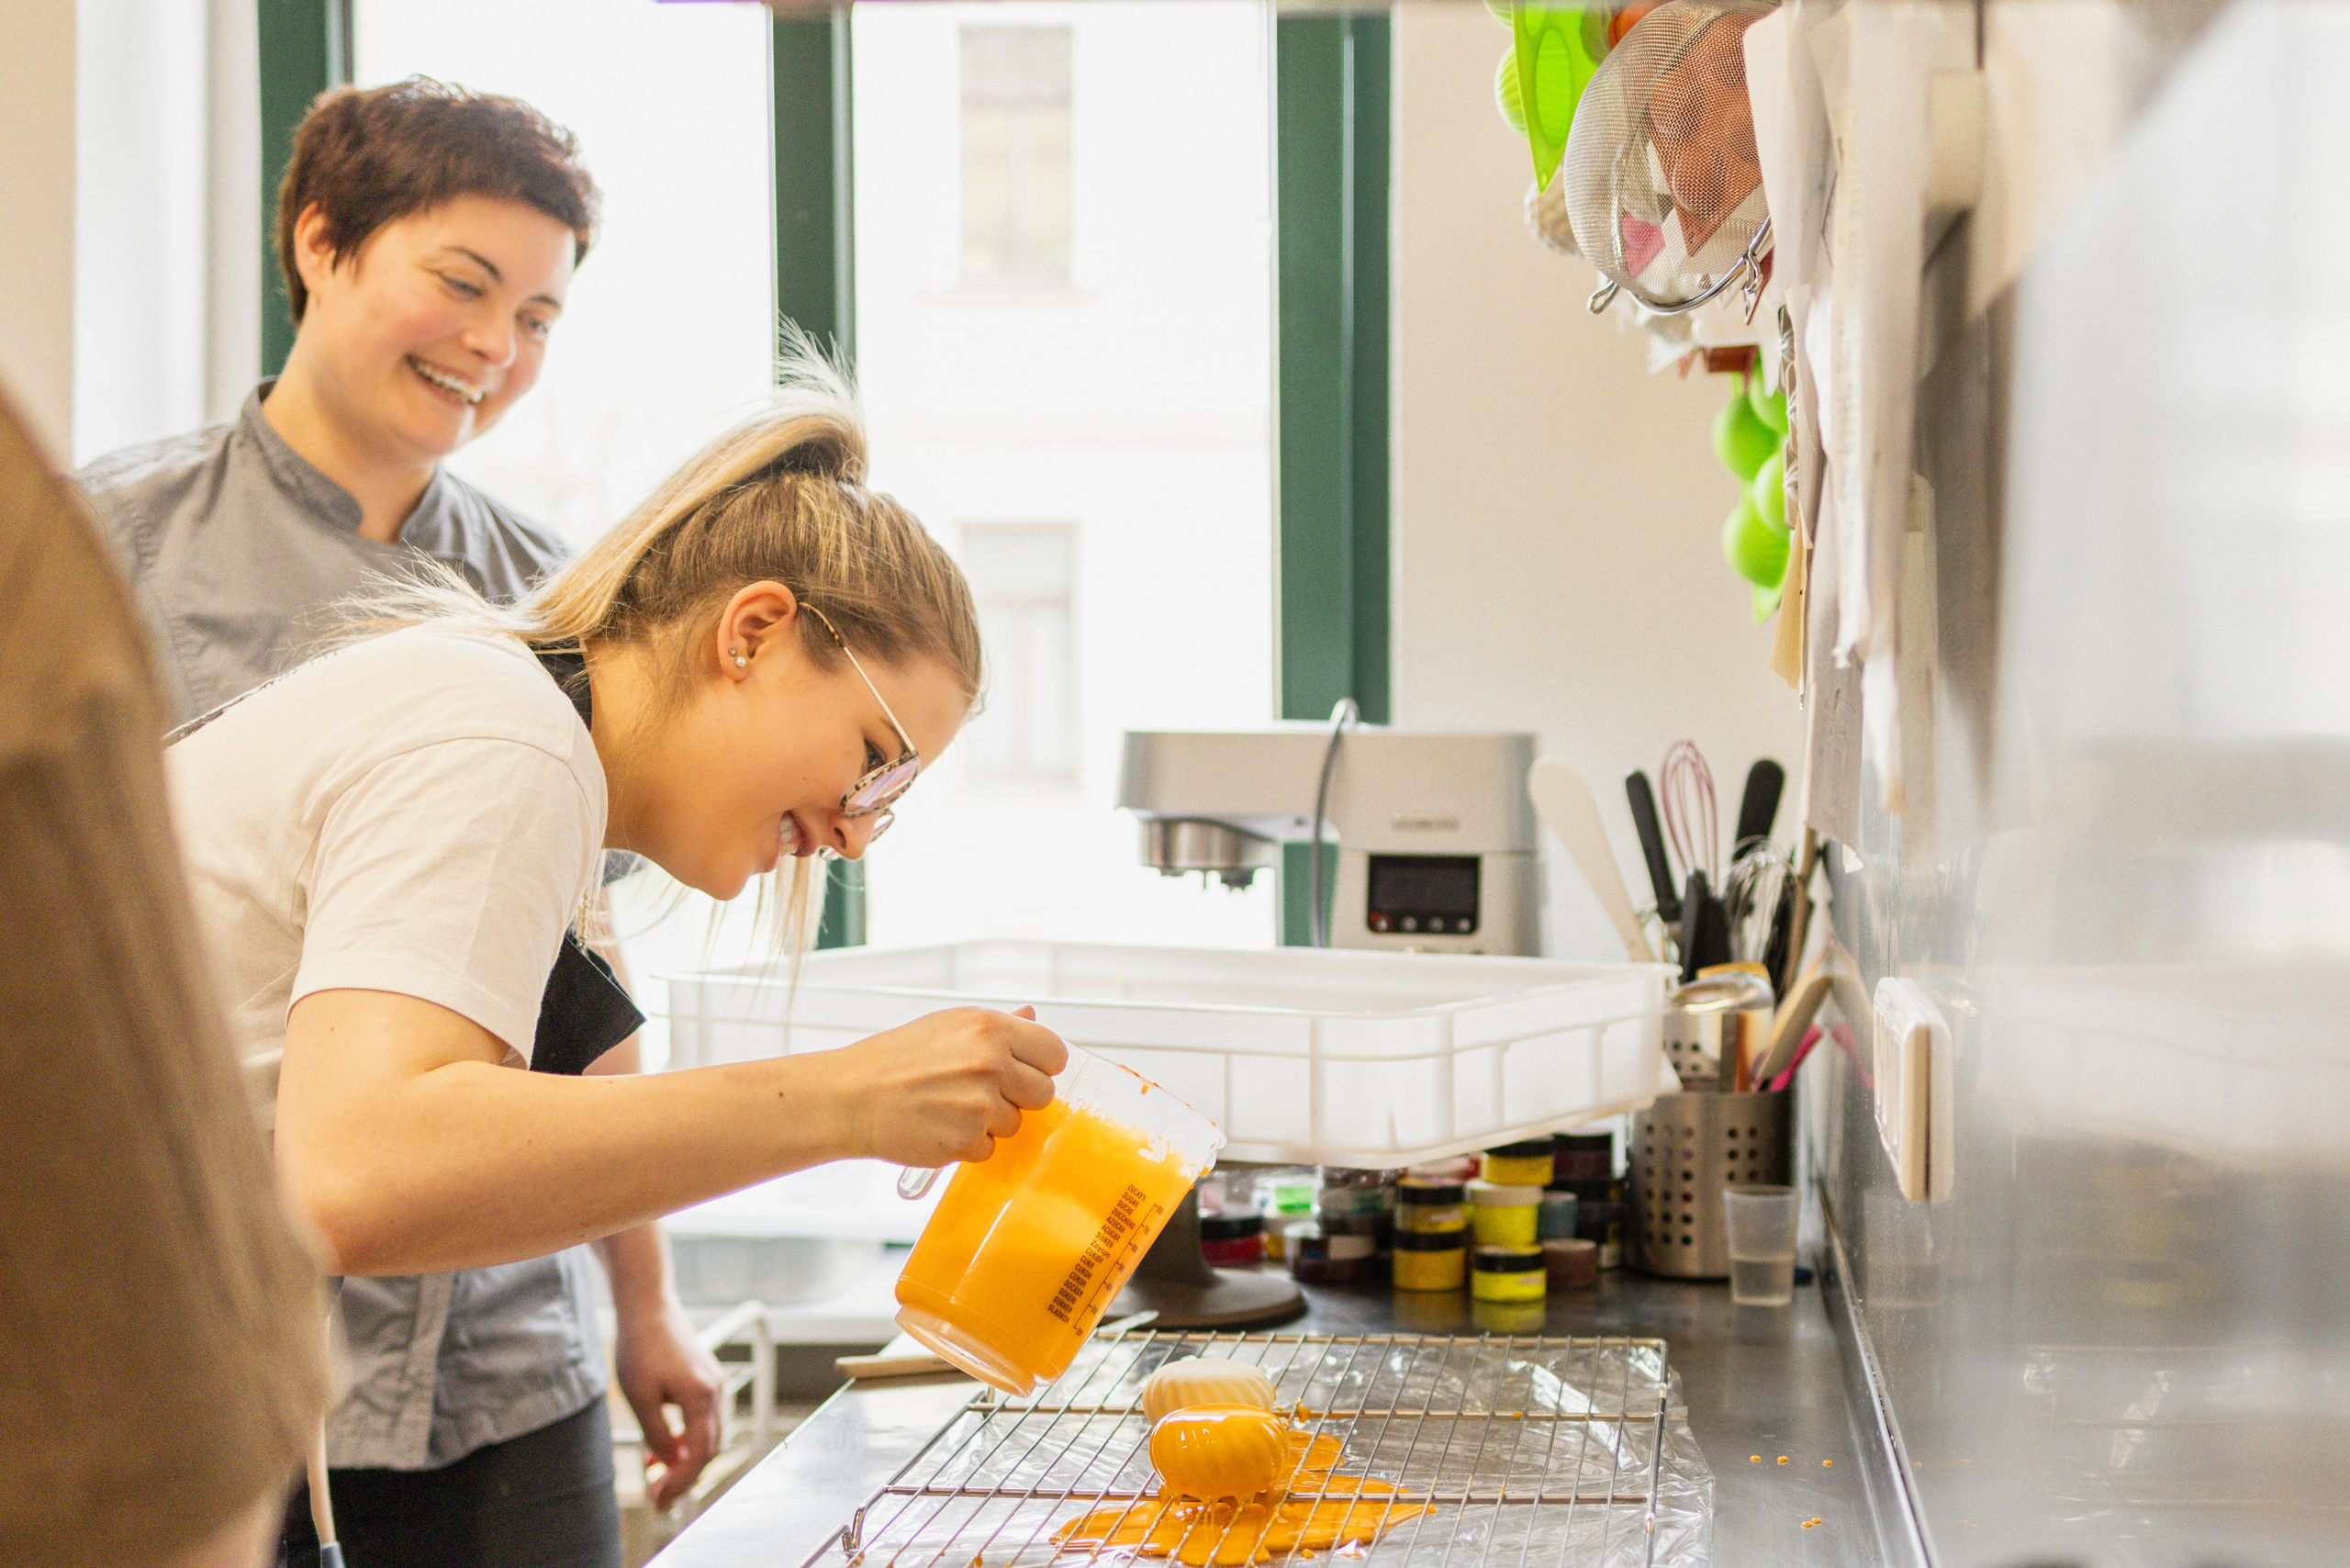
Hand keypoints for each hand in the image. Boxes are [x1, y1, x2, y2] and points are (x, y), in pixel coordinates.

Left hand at [613, 1294, 723, 1511]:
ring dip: (683, 1459)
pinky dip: (684, 1439)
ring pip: (705, 1435)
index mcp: (703, 1398)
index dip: (682, 1482)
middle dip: (683, 1476)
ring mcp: (713, 1384)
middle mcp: (716, 1391)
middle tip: (657, 1495)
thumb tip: (670, 1463)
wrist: (649, 1306)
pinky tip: (661, 1448)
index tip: (661, 1501)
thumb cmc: (642, 1347)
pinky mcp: (705, 1379)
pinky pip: (701, 1419)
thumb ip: (658, 1435)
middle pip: (709, 1448)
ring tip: (654, 1474)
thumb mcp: (640, 1398)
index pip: (701, 1454)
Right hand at [837, 1005, 1065, 1165]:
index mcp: (989, 1029)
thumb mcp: (947, 1026)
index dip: (1040, 1065)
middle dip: (1019, 1097)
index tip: (1025, 1071)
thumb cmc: (894, 1060)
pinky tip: (941, 1126)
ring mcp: (980, 1105)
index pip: (1054, 1052)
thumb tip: (1031, 1019)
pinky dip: (969, 1144)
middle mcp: (990, 1063)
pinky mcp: (966, 1141)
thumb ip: (996, 1027)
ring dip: (991, 1122)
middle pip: (1044, 1093)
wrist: (851, 1096)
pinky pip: (990, 1148)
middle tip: (982, 1092)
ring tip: (951, 1107)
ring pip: (1016, 1124)